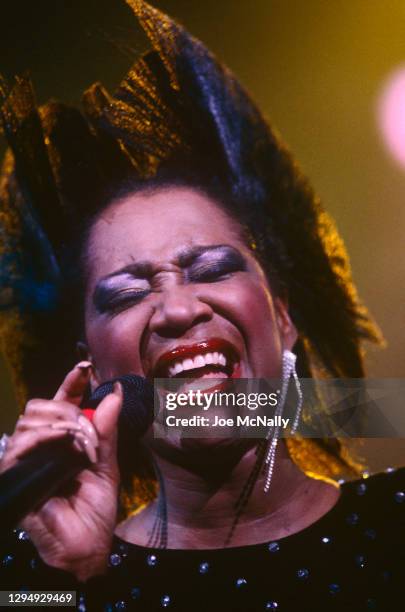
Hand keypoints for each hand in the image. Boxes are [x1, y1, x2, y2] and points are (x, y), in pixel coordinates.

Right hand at [0, 363, 121, 580]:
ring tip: (81, 442)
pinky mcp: (15, 474)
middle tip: (88, 428)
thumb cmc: (95, 511)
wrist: (86, 548)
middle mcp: (44, 446)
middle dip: (68, 408)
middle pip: (42, 405)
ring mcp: (27, 459)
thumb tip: (115, 392)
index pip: (63, 403)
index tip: (85, 365)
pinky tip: (63, 440)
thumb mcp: (107, 465)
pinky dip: (45, 435)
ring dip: (62, 423)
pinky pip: (21, 443)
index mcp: (65, 442)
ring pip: (31, 418)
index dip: (71, 382)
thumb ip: (107, 430)